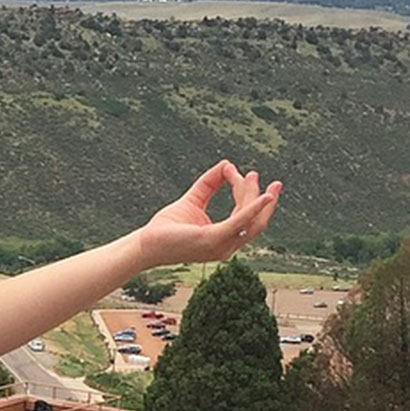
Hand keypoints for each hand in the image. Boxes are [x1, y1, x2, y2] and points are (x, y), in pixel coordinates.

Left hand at [135, 161, 280, 268]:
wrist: (145, 245)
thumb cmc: (166, 229)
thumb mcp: (192, 200)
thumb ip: (208, 184)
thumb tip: (226, 164)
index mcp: (224, 239)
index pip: (243, 215)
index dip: (243, 193)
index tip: (235, 171)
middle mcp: (227, 246)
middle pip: (253, 219)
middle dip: (257, 196)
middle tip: (254, 174)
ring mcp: (222, 245)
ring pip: (250, 220)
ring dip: (254, 197)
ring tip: (253, 176)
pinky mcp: (213, 239)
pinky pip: (239, 222)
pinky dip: (253, 208)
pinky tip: (264, 196)